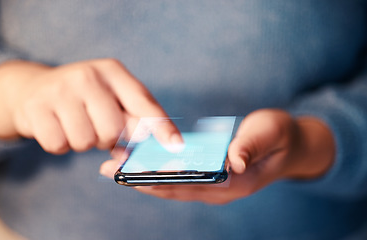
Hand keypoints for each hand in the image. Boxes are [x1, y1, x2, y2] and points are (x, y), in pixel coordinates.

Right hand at [0, 59, 180, 153]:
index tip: (176, 147)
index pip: (144, 103)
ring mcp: (60, 89)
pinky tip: (57, 126)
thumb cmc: (84, 98)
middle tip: (96, 126)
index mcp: (113, 71)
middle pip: (114, 130)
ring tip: (75, 124)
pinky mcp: (36, 107)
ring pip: (86, 142)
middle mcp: (88, 75)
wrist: (34, 88)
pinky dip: (60, 144)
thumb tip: (151, 149)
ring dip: (83, 142)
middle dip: (107, 139)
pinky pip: (59, 145)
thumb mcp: (111, 98)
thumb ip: (132, 120)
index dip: (162, 127)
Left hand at [131, 109, 334, 203]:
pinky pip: (179, 179)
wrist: (290, 146)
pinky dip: (157, 172)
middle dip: (141, 181)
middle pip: (175, 189)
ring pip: (173, 186)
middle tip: (110, 170)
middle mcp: (219, 191)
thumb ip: (251, 146)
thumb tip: (234, 162)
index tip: (133, 174)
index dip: (162, 180)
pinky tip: (140, 163)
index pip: (191, 185)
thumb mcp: (269, 133)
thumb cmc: (279, 136)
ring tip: (116, 166)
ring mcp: (213, 187)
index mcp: (233, 182)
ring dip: (144, 178)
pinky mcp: (209, 179)